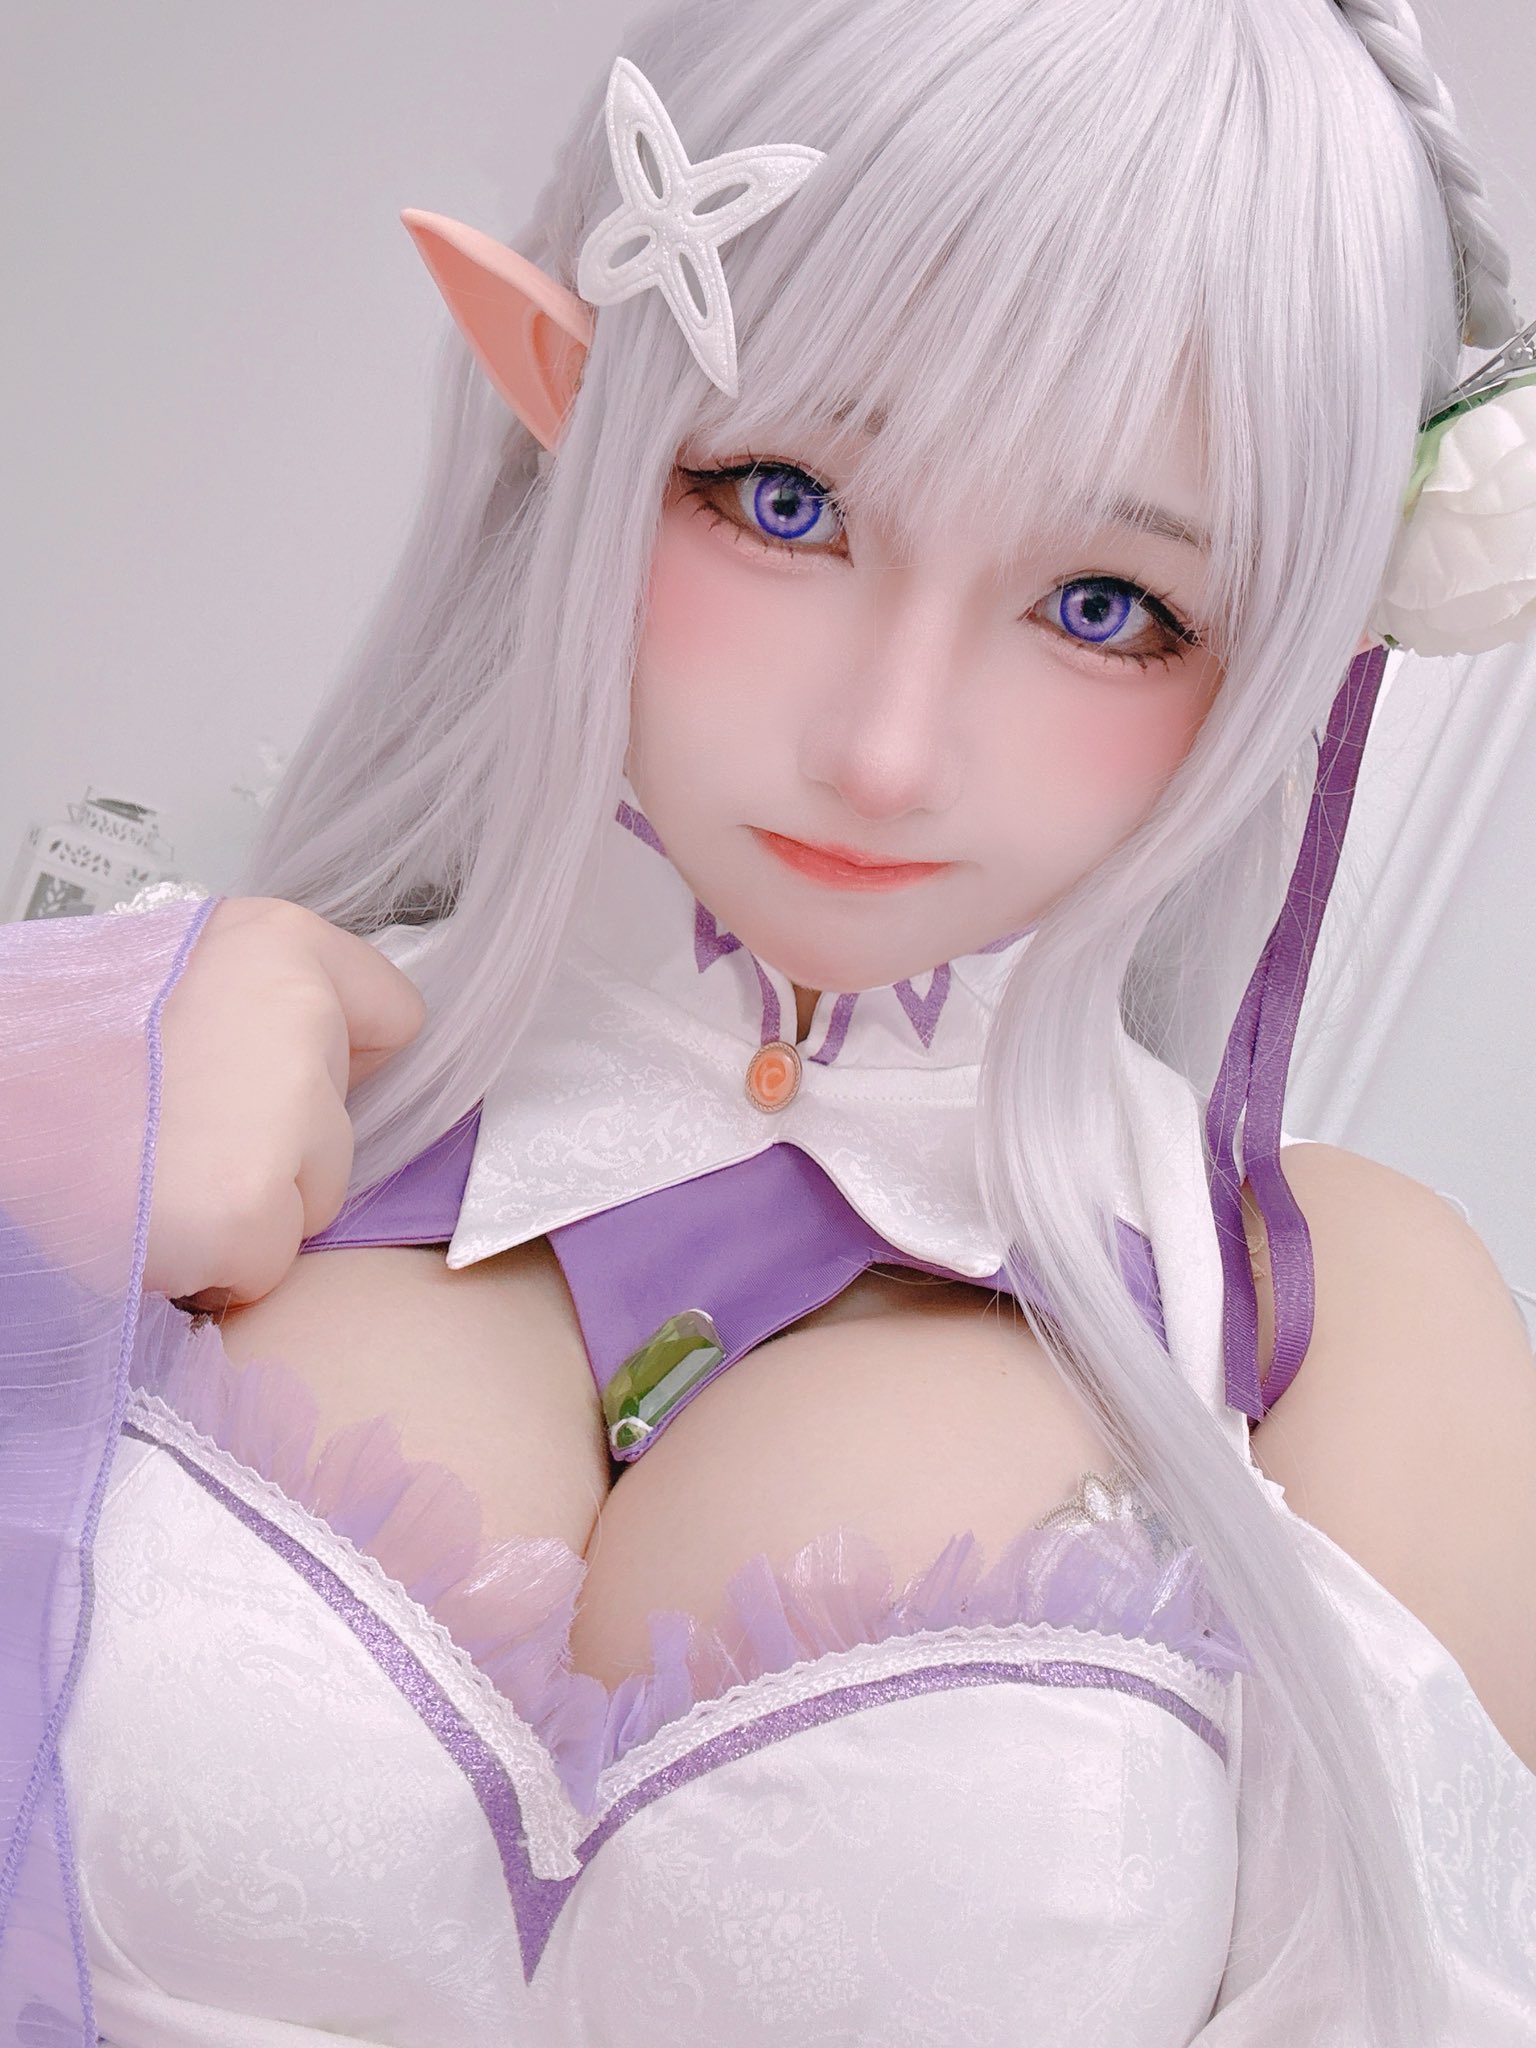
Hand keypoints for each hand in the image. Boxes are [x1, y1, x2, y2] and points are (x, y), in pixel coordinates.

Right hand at [145, 897, 425, 1306]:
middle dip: (278, 1152)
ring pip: (313, 1198)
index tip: (279, 1078)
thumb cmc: (52, 1050)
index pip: (393, 1014)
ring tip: (157, 1174)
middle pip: (344, 1126)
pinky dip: (218, 1265)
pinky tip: (155, 1222)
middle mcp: (300, 1017)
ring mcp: (286, 1117)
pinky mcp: (254, 1211)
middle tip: (177, 1135)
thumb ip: (252, 1007)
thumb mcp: (161, 979)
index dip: (337, 1060)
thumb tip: (308, 1056)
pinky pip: (269, 1261)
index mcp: (276, 943)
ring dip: (249, 1209)